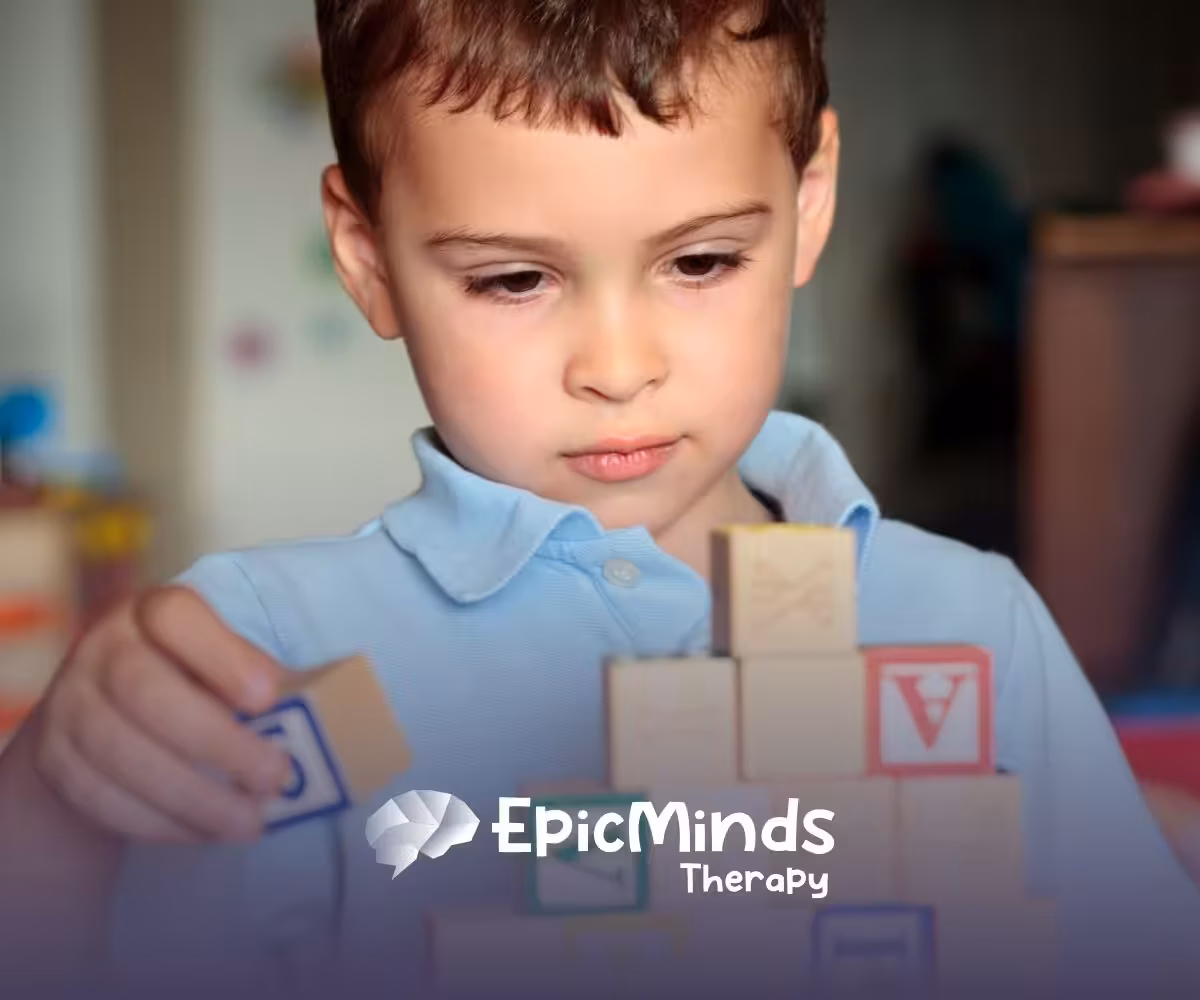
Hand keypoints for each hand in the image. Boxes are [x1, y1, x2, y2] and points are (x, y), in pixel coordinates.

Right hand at [24, 586, 291, 842]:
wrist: (106, 711)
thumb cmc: (195, 678)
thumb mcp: (224, 656)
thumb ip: (256, 672)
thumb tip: (309, 712)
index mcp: (152, 612)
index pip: (174, 616)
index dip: (222, 656)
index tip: (269, 696)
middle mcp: (102, 648)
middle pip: (143, 691)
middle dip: (216, 742)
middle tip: (274, 776)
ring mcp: (70, 703)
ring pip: (119, 753)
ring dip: (193, 797)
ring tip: (251, 820)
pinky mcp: (56, 759)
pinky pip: (101, 797)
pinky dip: (160, 822)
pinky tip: (207, 831)